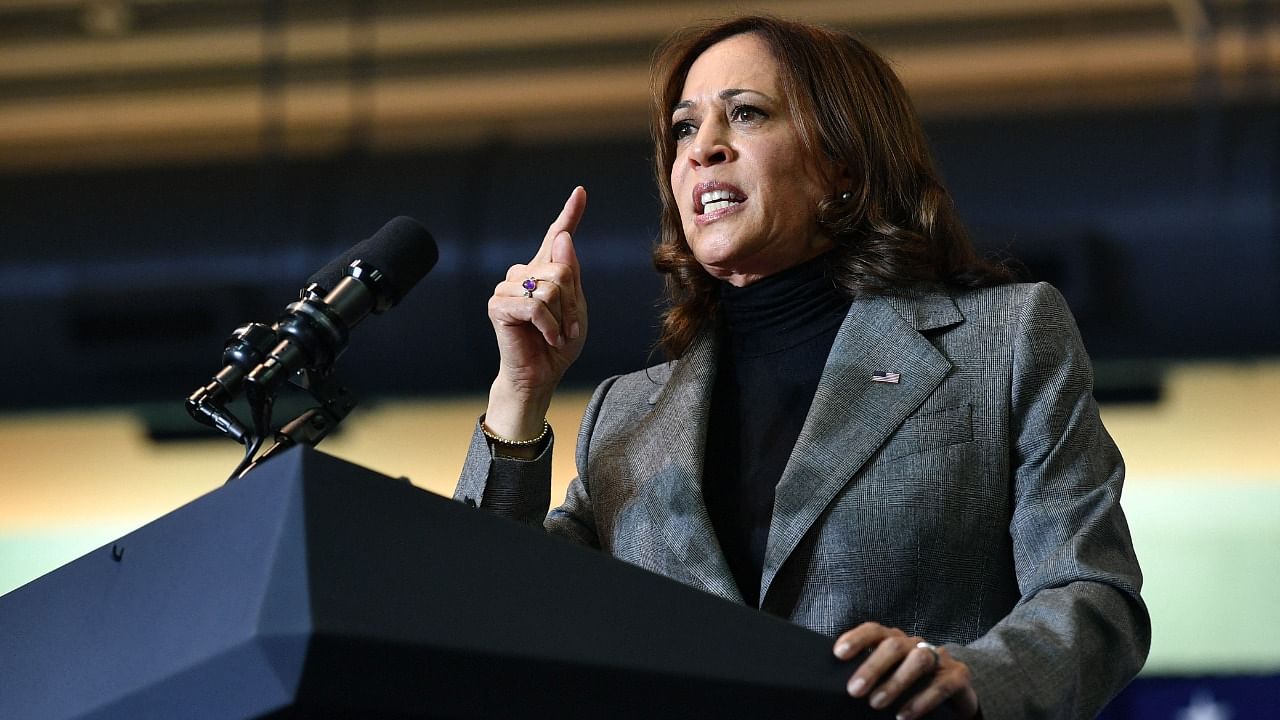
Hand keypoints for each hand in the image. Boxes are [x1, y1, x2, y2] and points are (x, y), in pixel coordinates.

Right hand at [484, 186, 587, 440]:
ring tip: (556, 334)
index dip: (569, 213)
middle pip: (561, 269)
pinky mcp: (499, 306)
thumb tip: (564, 238)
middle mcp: (522, 273)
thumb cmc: (558, 345)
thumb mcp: (576, 309)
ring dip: (562, 317)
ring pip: (550, 287)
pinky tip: (548, 339)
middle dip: (572, 303)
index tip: (580, 191)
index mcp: (543, 271)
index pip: (557, 237)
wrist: (540, 376)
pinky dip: (550, 326)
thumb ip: (572, 275)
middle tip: (567, 327)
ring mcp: (507, 288)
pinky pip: (536, 306)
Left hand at [834, 622, 977, 719]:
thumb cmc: (912, 686)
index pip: (874, 630)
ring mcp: (940, 657)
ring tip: (876, 704)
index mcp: (895, 641)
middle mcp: (916, 644)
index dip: (856, 639)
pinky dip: (921, 701)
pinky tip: (904, 715)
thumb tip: (841, 686)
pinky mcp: (959, 675)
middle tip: (854, 690)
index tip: (838, 654)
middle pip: (893, 645)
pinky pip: (941, 685)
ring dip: (895, 682)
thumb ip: (870, 676)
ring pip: (918, 660)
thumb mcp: (889, 677)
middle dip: (872, 667)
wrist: (955, 697)